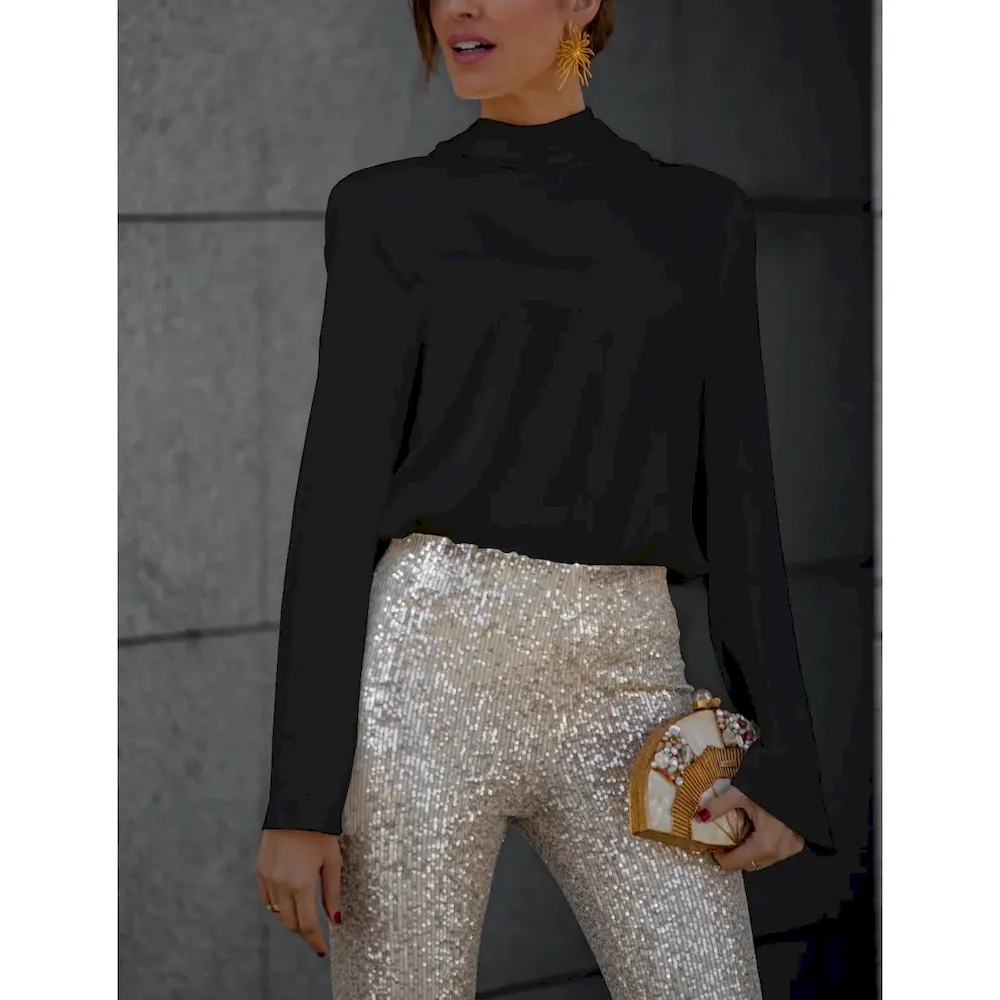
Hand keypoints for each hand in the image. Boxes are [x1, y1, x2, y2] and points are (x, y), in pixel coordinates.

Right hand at [254, 830, 342, 956]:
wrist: (296, 807)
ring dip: (290, 918)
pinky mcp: (259, 870)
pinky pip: (266, 898)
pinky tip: (288, 898)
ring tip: (303, 913)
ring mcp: (267, 878)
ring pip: (276, 912)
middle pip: (290, 922)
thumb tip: (335, 919)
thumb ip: (332, 892)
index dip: (314, 941)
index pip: (306, 924)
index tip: (321, 950)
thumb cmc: (319, 831)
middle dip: (303, 931)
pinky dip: (277, 904)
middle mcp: (280, 885)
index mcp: (301, 884)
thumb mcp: (332, 860)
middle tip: (315, 933)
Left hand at [700, 787, 803, 871]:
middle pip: (748, 864)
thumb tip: (698, 817)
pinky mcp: (796, 843)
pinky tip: (755, 829)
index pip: (736, 863)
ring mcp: (790, 850)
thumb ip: (718, 806)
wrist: (798, 777)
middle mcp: (779, 853)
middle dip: (733, 855)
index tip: (711, 846)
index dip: (720, 857)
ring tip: (738, 832)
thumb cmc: (770, 785)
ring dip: (747, 851)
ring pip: (761, 860)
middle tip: (723, 838)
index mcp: (765, 844)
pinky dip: (761, 846)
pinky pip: (773, 853)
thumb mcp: (740, 793)